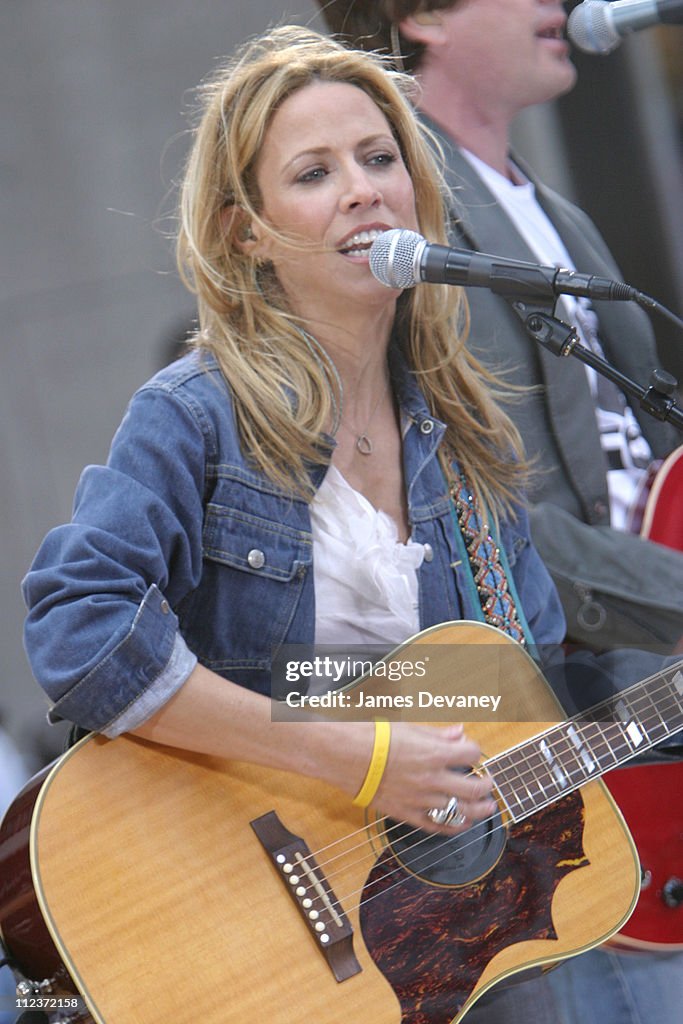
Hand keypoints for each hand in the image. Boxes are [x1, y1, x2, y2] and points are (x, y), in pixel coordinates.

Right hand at [373, 723, 496, 832]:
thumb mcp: (411, 729)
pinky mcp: (408, 814)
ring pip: (460, 811)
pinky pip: (437, 826)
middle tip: (489, 783)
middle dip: (487, 786)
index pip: (471, 754)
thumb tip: (459, 733)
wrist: (348, 758)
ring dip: (479, 810)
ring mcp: (421, 799)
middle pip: (474, 789)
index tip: (473, 754)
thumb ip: (439, 734)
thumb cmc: (376, 739)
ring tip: (487, 807)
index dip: (476, 752)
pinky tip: (463, 824)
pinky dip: (454, 827)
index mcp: (434, 754)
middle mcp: (432, 779)